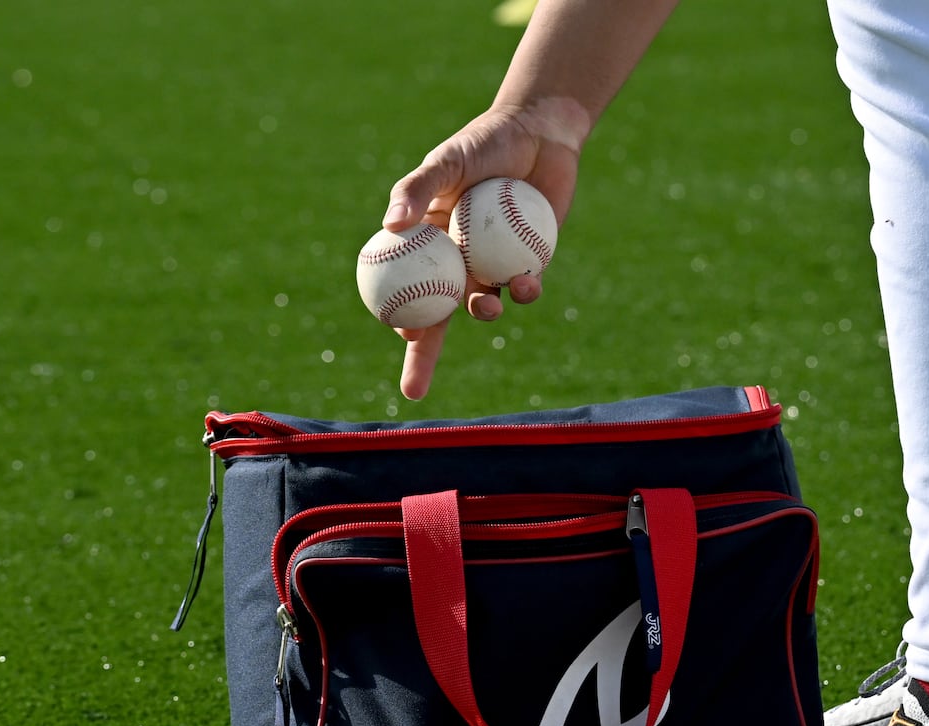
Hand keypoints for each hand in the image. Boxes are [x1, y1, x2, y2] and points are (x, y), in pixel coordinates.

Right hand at [381, 105, 581, 399]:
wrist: (538, 131)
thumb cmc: (483, 143)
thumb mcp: (446, 163)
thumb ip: (416, 190)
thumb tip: (389, 224)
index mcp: (427, 244)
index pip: (404, 290)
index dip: (400, 319)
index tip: (400, 334)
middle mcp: (456, 262)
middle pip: (435, 317)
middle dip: (424, 357)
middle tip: (413, 390)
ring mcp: (493, 265)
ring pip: (483, 305)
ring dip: (484, 313)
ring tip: (487, 304)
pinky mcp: (530, 262)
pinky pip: (523, 288)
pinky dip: (524, 291)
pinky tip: (526, 283)